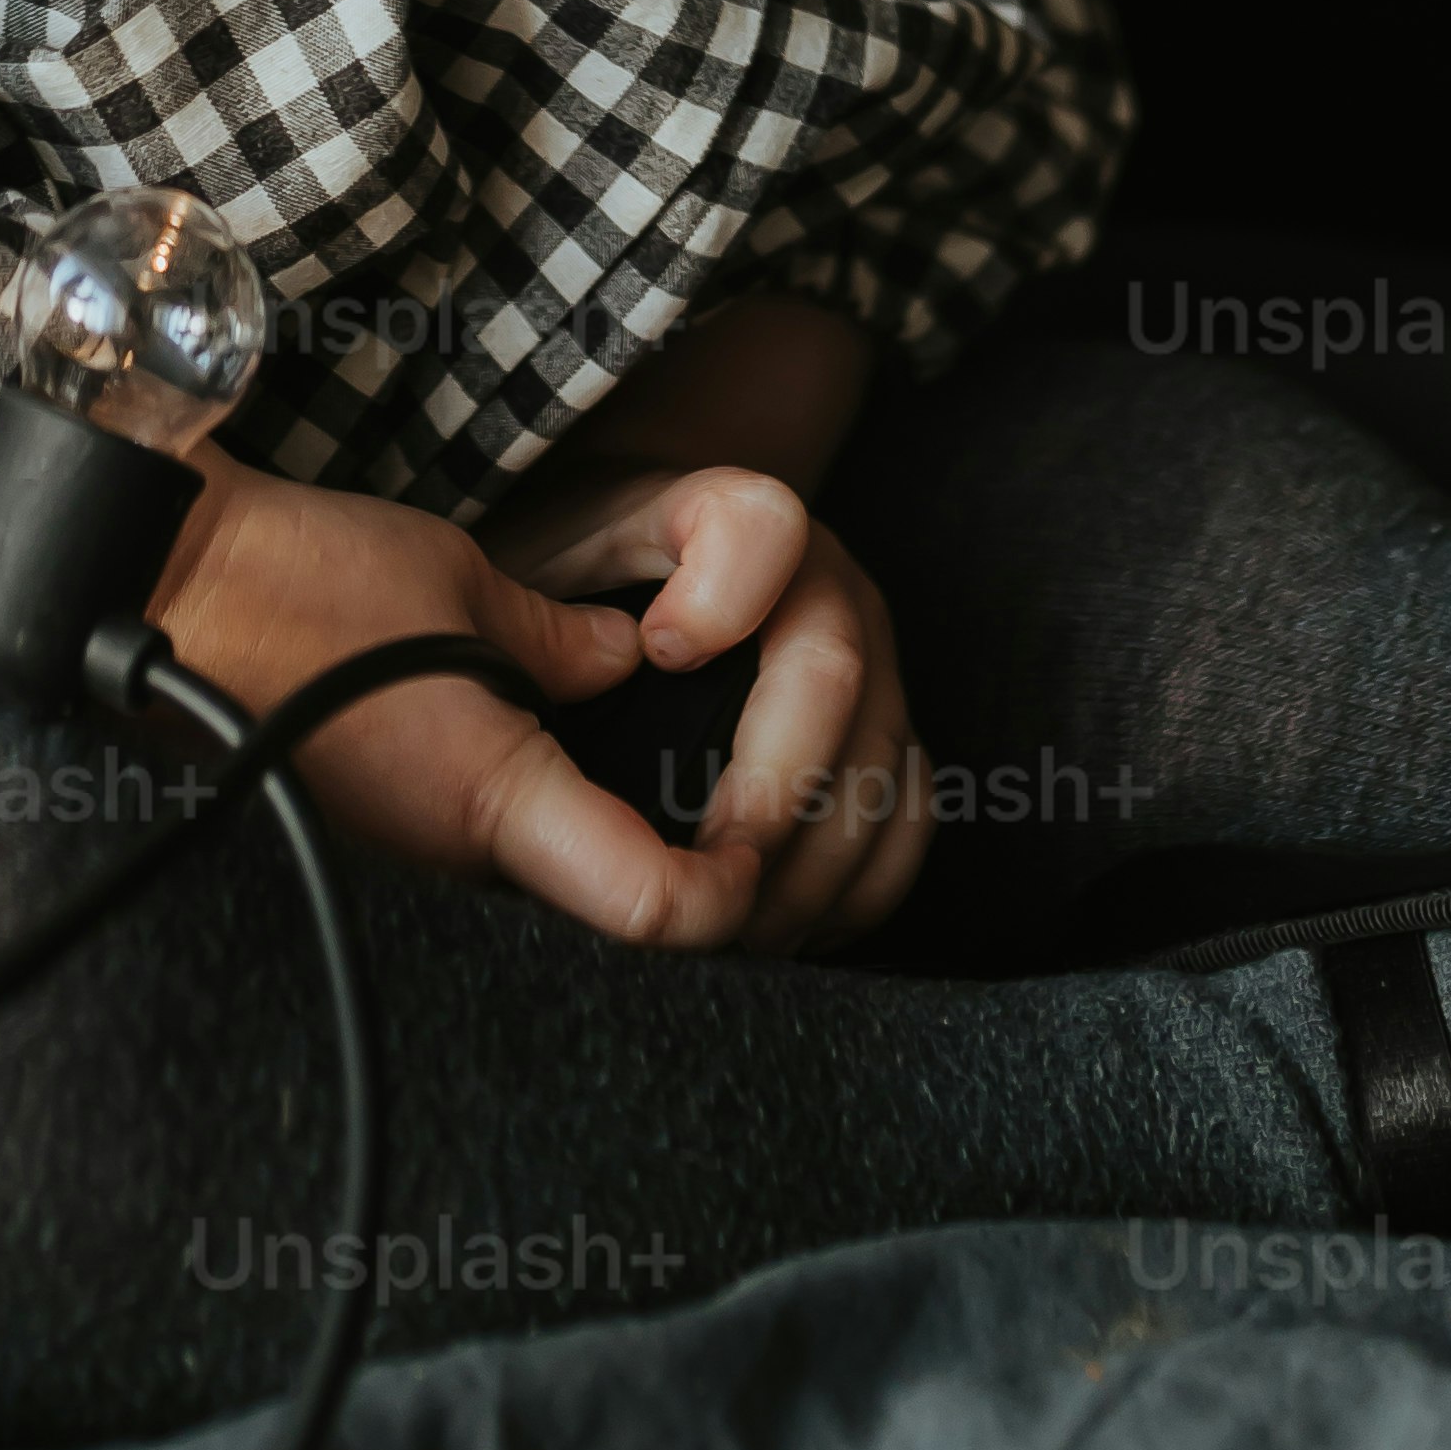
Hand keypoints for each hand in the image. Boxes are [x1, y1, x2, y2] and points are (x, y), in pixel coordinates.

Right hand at [147, 460, 763, 945]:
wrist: (162, 593)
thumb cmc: (300, 581)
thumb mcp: (460, 585)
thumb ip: (561, 638)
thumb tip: (623, 658)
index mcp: (496, 802)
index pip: (661, 911)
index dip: (737, 895)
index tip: (758, 838)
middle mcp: (457, 861)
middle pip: (615, 918)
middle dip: (688, 878)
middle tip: (728, 802)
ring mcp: (412, 860)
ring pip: (553, 893)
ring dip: (618, 852)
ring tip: (664, 775)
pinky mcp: (379, 837)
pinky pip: (490, 859)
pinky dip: (547, 828)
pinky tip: (557, 768)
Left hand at [489, 459, 931, 951]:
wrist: (634, 586)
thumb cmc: (576, 586)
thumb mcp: (540, 567)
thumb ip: (548, 602)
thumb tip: (601, 666)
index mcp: (732, 523)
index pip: (762, 525)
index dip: (723, 593)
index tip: (661, 654)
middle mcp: (823, 581)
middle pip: (834, 672)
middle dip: (772, 789)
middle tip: (703, 871)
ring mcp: (873, 658)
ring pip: (880, 758)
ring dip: (815, 863)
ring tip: (736, 926)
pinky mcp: (892, 731)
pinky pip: (910, 813)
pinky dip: (862, 886)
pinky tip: (792, 927)